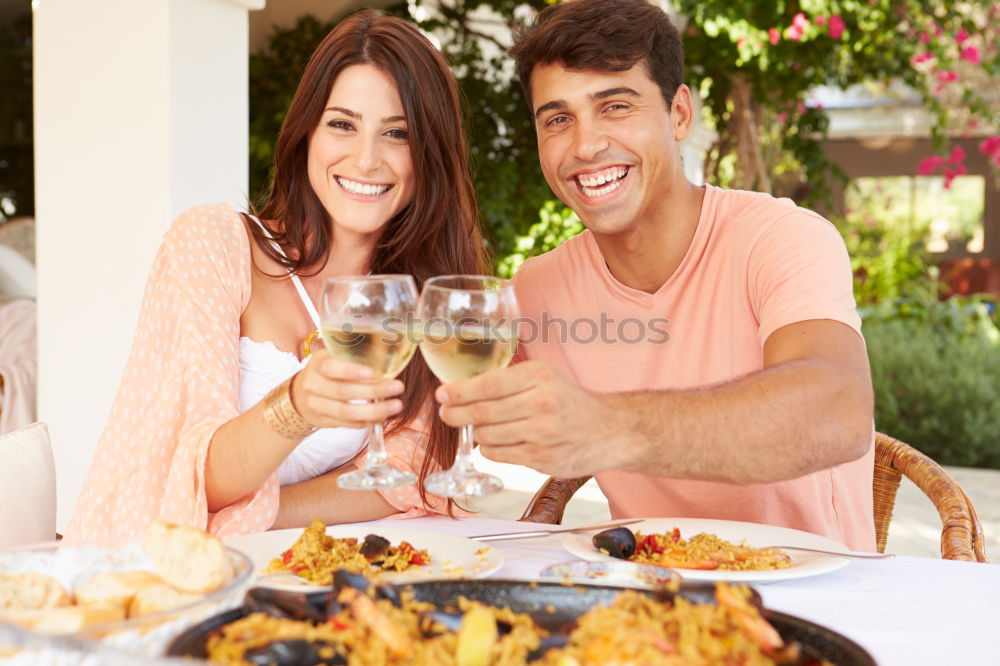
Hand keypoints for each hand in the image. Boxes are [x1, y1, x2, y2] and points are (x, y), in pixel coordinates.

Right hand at [290, 348, 403, 428]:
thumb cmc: (328, 372)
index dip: (351, 371)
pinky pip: (347, 424)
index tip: (372, 373)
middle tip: (398, 387)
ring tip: (396, 405)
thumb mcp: (333, 357)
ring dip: (374, 410)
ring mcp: (316, 405)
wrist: (301, 395)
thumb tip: (391, 350)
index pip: (331, 367)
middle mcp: (313, 385)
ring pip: (346, 412)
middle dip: (373, 390)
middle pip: (343, 391)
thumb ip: (354, 354)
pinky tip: (382, 415)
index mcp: (318, 363)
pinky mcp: (323, 421)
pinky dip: (367, 421)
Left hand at [435, 361, 625, 477]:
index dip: (458, 392)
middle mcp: (541, 403)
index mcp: (538, 376)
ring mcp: (541, 434)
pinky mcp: (541, 460)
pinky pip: (498, 455)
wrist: (609, 430)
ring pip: (486, 436)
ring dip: (478, 433)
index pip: (487, 384)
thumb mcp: (544, 377)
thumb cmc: (569, 402)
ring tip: (485, 427)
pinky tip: (501, 441)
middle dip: (456, 414)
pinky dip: (491, 449)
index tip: (442, 395)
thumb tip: (459, 390)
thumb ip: (507, 381)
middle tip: (446, 414)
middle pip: (481, 412)